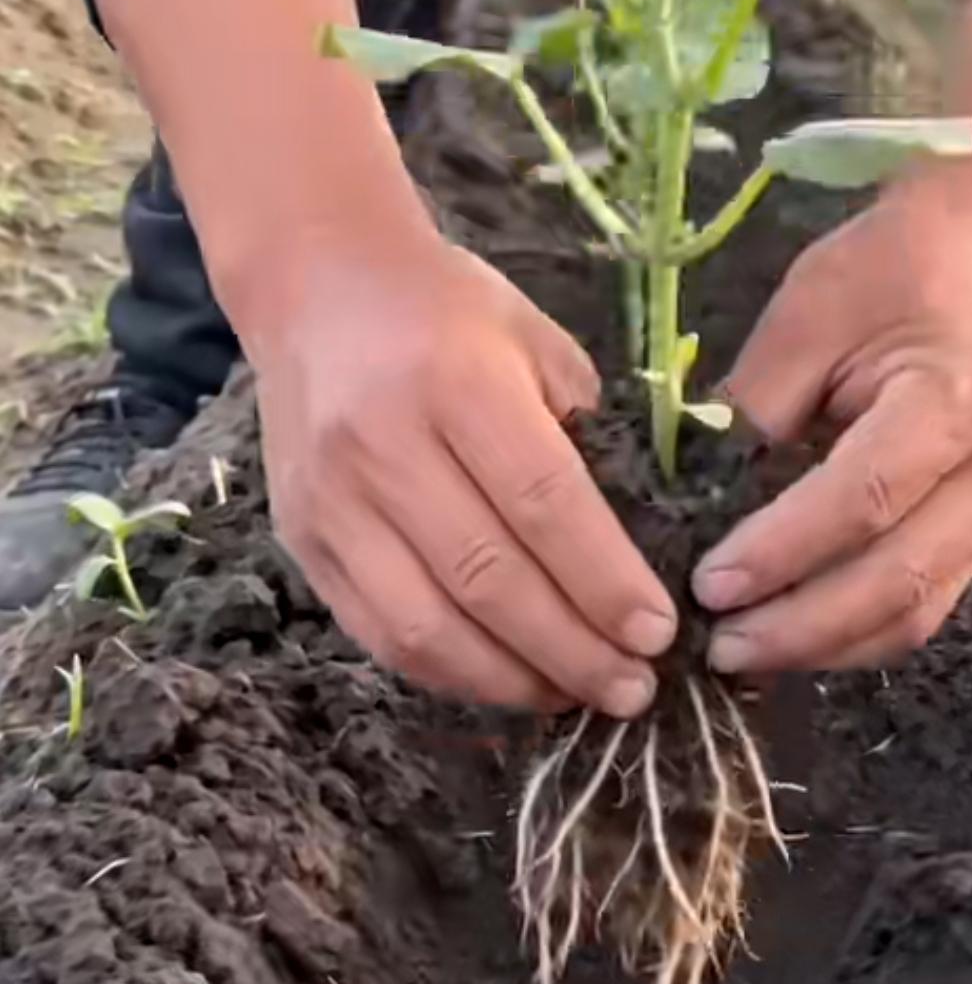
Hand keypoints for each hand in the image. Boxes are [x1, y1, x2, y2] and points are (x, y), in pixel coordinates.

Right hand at [256, 238, 676, 713]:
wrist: (316, 287)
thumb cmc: (449, 310)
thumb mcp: (536, 341)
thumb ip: (584, 434)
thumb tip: (636, 551)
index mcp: (456, 380)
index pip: (543, 503)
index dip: (605, 581)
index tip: (658, 634)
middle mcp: (382, 445)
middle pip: (487, 579)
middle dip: (572, 651)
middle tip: (634, 689)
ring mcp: (331, 502)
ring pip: (425, 627)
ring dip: (512, 681)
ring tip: (576, 696)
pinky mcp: (302, 541)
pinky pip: (378, 634)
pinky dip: (450, 673)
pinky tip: (507, 679)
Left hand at [691, 176, 971, 671]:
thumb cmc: (884, 270)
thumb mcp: (806, 313)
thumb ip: (756, 407)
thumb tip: (693, 499)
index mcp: (955, 397)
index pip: (865, 497)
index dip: (784, 551)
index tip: (708, 585)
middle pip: (901, 577)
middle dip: (803, 627)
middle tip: (718, 647)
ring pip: (920, 609)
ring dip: (828, 646)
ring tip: (744, 655)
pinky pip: (925, 601)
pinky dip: (857, 632)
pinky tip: (794, 638)